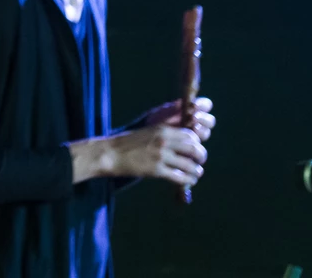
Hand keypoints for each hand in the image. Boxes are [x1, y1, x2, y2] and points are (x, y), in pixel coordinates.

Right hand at [68, 124, 206, 186]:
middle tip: (199, 162)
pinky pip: (180, 177)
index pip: (191, 135)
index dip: (197, 143)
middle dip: (201, 157)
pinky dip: (188, 180)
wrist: (110, 153)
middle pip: (194, 148)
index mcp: (163, 129)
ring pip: (190, 165)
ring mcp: (161, 156)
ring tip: (195, 174)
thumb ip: (165, 135)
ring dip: (196, 171)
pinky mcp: (156, 170)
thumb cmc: (128, 143)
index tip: (195, 149)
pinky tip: (188, 182)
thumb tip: (182, 144)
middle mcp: (165, 141)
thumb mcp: (148, 132)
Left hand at [144, 96, 214, 141]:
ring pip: (206, 132)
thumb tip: (181, 102)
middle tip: (193, 118)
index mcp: (191, 110)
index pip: (205, 105)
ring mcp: (195, 135)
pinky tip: (188, 142)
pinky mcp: (193, 148)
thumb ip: (171, 110)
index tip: (194, 105)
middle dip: (203, 119)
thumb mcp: (159, 115)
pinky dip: (195, 143)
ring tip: (192, 129)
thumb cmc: (153, 123)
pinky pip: (200, 147)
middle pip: (209, 120)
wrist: (145, 140)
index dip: (203, 105)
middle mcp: (196, 123)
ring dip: (201, 130)